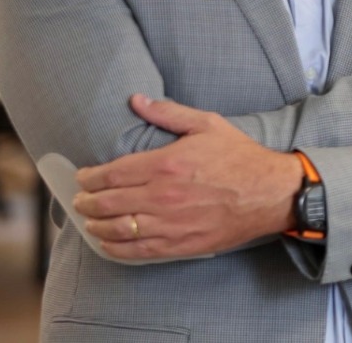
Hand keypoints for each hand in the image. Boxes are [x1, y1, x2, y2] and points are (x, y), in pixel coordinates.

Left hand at [73, 94, 301, 260]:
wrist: (271, 193)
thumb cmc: (240, 157)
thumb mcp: (207, 124)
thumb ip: (168, 113)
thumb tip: (136, 100)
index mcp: (166, 164)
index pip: (111, 174)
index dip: (89, 178)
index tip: (83, 177)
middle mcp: (162, 196)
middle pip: (107, 204)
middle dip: (86, 203)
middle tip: (80, 200)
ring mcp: (170, 223)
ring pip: (117, 229)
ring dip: (96, 225)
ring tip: (90, 221)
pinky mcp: (180, 244)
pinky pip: (136, 251)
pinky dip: (115, 248)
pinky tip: (107, 242)